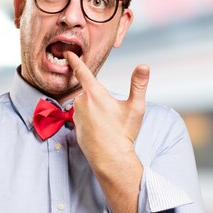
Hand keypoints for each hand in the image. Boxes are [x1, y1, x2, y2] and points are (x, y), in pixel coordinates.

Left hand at [65, 51, 149, 165]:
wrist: (110, 158)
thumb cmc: (123, 133)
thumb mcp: (136, 107)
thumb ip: (139, 84)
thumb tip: (144, 66)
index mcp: (94, 93)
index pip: (82, 71)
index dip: (75, 61)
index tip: (68, 54)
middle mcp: (81, 102)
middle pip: (88, 92)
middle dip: (98, 97)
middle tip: (112, 114)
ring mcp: (76, 116)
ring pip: (85, 105)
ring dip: (94, 109)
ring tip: (107, 124)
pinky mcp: (75, 128)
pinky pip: (83, 119)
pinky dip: (91, 121)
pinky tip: (101, 131)